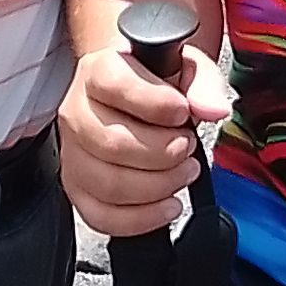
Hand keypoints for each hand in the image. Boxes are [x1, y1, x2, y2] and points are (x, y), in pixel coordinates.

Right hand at [56, 34, 225, 236]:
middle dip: (164, 153)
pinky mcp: (78, 187)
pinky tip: (168, 203)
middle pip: (112, 144)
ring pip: (108, 184)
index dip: (154, 104)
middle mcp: (76, 112)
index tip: (182, 111)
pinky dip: (141, 218)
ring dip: (159, 185)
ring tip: (184, 171)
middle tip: (187, 146)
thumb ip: (203, 83)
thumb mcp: (187, 66)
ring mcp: (73, 153)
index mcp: (98, 72)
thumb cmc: (158, 81)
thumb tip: (212, 108)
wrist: (139, 94)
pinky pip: (100, 216)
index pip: (114, 87)